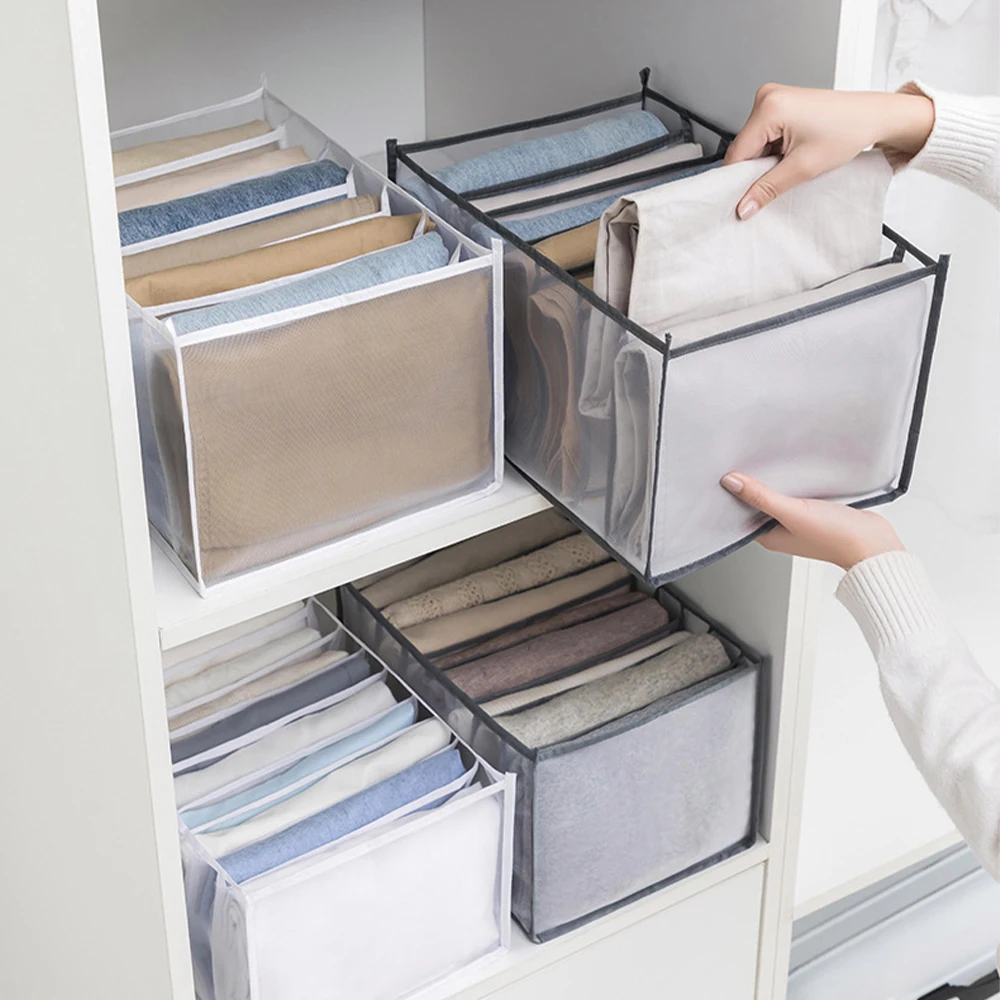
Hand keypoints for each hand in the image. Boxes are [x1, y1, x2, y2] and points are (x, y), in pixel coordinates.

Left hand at [720, 472, 904, 569]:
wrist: (874, 542)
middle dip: (750, 486)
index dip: (732, 496)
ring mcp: (797, 522)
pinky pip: (796, 495)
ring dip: (773, 483)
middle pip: (757, 505)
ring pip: (777, 498)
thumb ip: (761, 497)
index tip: (724, 475)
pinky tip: (792, 470)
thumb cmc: (835, 537)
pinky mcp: (813, 512)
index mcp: (768, 537)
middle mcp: (780, 530)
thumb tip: (732, 482)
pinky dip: (792, 484)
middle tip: (742, 462)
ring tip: (764, 461)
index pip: (740, 514)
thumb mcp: (792, 513)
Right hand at [724, 83, 934, 218]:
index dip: (739, 180)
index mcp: (769, 107)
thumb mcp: (803, 167)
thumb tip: (743, 207)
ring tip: (793, 160)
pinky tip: (792, 152)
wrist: (873, 116)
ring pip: (753, 144)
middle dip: (756, 168)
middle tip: (781, 176)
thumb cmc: (848, 131)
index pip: (736, 154)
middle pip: (744, 148)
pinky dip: (773, 150)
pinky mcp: (779, 103)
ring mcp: (772, 98)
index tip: (746, 199)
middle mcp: (766, 97)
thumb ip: (768, 188)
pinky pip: (764, 135)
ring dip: (766, 160)